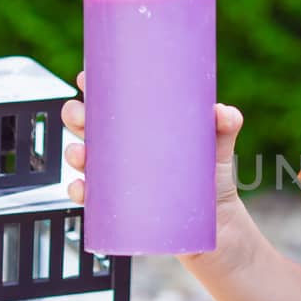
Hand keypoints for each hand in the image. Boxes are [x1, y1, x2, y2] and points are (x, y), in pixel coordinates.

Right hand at [61, 71, 244, 211]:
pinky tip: (81, 189)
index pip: (111, 103)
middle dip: (76, 118)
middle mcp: (124, 151)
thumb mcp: (218, 147)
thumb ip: (225, 126)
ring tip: (80, 154)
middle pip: (89, 128)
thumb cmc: (213, 177)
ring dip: (74, 154)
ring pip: (85, 161)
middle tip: (80, 115)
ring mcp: (120, 178)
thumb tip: (224, 113)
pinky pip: (92, 200)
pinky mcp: (120, 205)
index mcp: (141, 128)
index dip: (93, 89)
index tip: (86, 79)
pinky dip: (80, 193)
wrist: (216, 222)